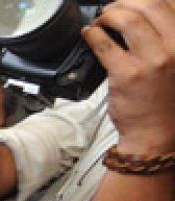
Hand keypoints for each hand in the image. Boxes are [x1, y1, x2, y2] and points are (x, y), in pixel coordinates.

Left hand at [91, 0, 174, 154]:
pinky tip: (90, 34)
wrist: (156, 131)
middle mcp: (174, 48)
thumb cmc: (165, 98)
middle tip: (111, 10)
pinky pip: (104, 45)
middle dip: (124, 2)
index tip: (130, 3)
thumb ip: (165, 38)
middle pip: (148, 5)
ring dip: (108, 15)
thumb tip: (143, 14)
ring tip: (101, 21)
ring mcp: (151, 60)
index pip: (167, 3)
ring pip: (127, 19)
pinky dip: (93, 34)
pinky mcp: (127, 74)